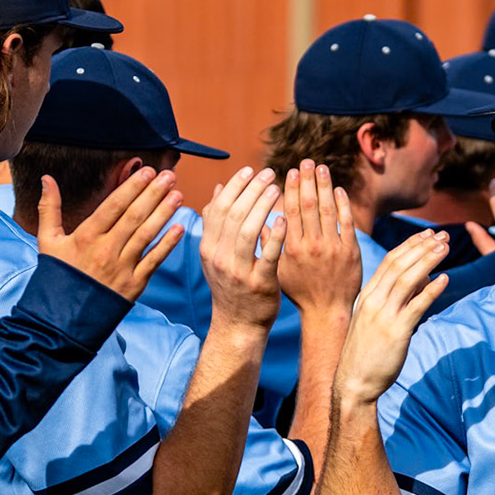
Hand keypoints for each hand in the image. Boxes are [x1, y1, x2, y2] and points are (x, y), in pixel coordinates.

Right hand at [37, 167, 183, 301]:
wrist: (62, 318)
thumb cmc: (56, 276)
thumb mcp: (48, 240)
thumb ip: (49, 208)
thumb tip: (46, 178)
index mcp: (86, 236)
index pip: (114, 205)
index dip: (132, 187)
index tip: (147, 171)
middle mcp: (106, 250)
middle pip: (134, 216)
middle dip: (154, 194)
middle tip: (169, 176)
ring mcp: (121, 268)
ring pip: (146, 235)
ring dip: (164, 214)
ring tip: (178, 195)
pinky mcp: (133, 285)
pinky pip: (154, 261)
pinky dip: (167, 245)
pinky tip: (179, 228)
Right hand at [198, 166, 284, 331]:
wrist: (238, 325)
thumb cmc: (232, 286)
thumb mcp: (217, 254)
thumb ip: (216, 223)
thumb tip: (216, 190)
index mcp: (209, 248)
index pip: (219, 208)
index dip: (235, 186)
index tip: (251, 169)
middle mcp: (219, 258)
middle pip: (234, 214)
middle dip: (252, 189)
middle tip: (270, 173)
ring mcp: (238, 272)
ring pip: (248, 230)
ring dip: (263, 205)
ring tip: (278, 188)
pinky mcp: (259, 283)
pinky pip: (267, 254)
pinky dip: (276, 234)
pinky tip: (285, 217)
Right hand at [275, 161, 361, 318]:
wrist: (326, 313)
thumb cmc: (300, 293)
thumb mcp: (279, 271)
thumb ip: (270, 244)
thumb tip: (259, 220)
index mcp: (291, 249)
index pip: (290, 211)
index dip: (291, 190)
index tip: (289, 171)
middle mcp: (311, 246)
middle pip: (309, 205)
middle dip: (306, 181)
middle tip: (305, 161)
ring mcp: (332, 248)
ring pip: (327, 210)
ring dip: (324, 186)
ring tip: (321, 167)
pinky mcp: (350, 252)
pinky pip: (346, 223)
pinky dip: (342, 204)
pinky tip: (338, 189)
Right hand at [332, 229, 450, 405]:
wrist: (353, 382)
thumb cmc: (366, 353)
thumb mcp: (376, 320)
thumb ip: (398, 299)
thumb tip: (424, 279)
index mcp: (367, 295)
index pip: (390, 261)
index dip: (411, 245)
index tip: (427, 235)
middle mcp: (373, 301)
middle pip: (399, 264)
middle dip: (422, 246)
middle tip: (442, 235)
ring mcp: (384, 315)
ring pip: (408, 279)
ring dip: (428, 261)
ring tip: (445, 248)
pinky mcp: (396, 332)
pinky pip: (417, 306)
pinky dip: (431, 290)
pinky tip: (445, 279)